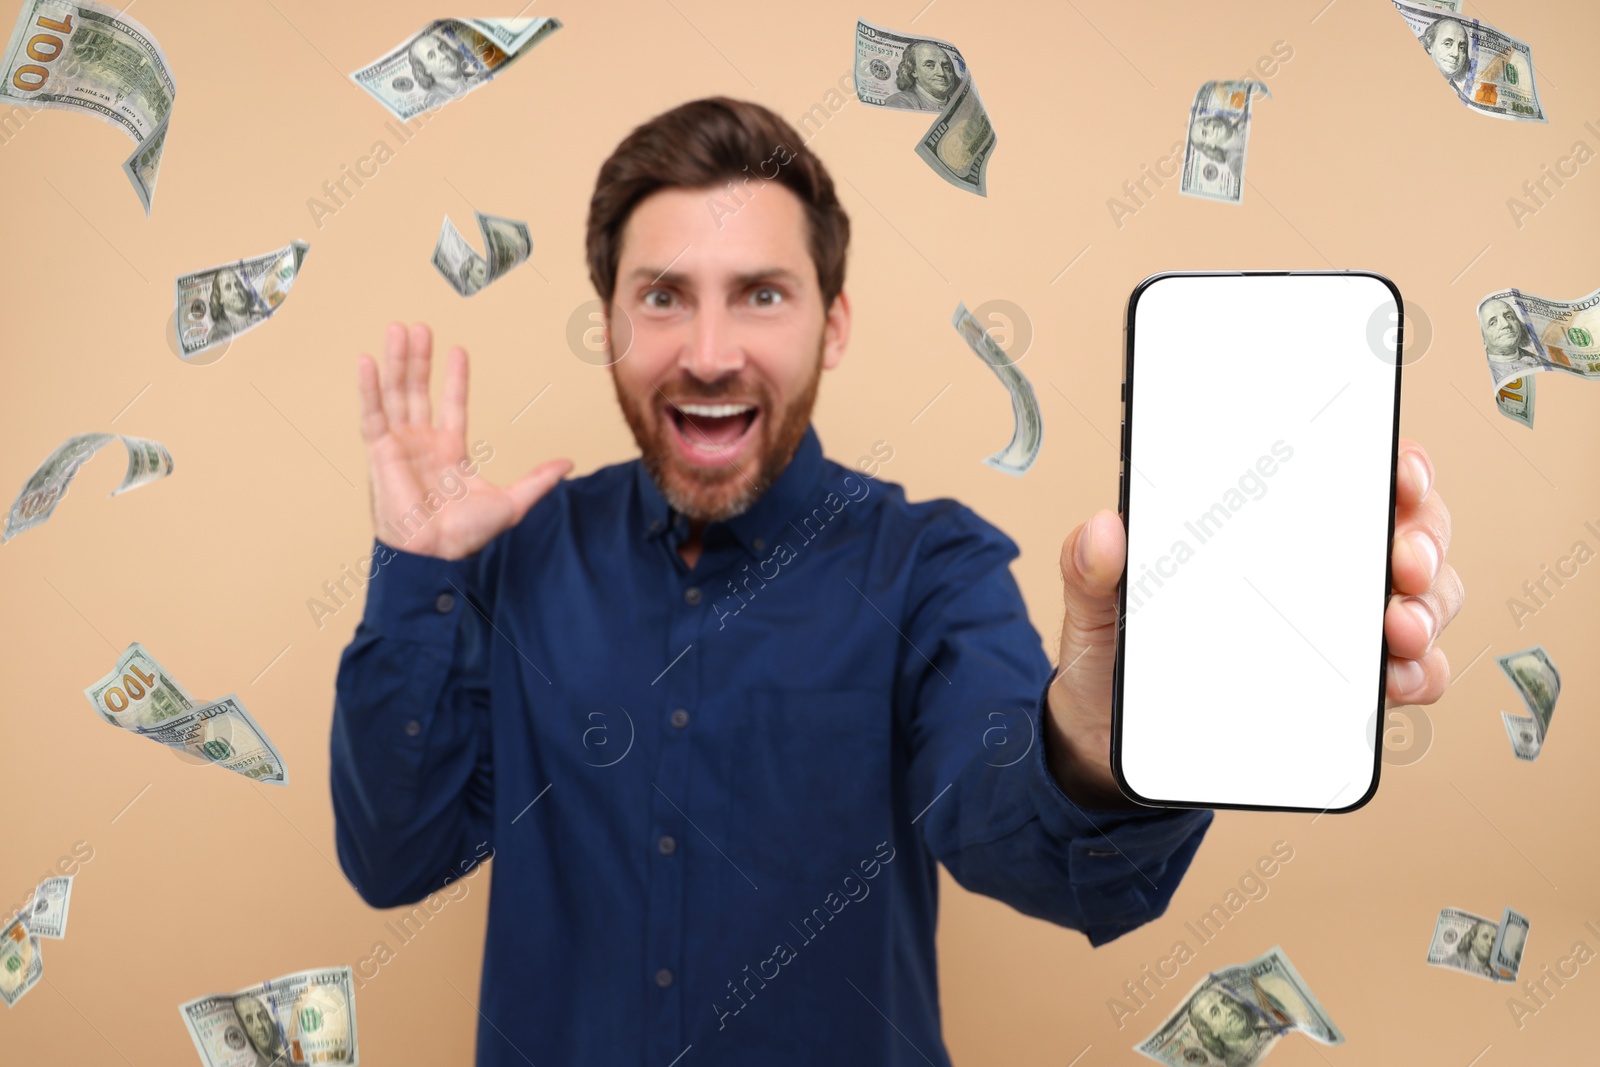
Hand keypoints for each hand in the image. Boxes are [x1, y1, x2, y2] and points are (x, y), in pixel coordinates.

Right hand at [357, 322, 571, 559]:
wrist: (438, 552)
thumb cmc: (467, 535)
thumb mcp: (512, 502)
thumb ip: (538, 480)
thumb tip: (568, 464)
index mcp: (450, 452)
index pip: (452, 405)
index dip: (455, 379)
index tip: (458, 351)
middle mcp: (423, 444)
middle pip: (419, 391)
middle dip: (419, 360)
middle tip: (420, 327)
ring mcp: (400, 445)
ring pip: (397, 394)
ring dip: (397, 362)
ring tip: (399, 329)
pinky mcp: (380, 452)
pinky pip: (372, 415)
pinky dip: (369, 388)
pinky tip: (369, 361)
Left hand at [1043, 438, 1463, 807]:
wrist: (1108, 740)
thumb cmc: (1113, 654)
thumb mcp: (1094, 607)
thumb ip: (1087, 568)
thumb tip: (1102, 528)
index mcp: (1263, 529)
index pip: (1345, 477)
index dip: (1391, 466)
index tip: (1399, 474)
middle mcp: (1316, 570)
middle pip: (1405, 533)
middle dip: (1422, 539)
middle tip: (1402, 563)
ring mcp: (1337, 629)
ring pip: (1422, 600)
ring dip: (1428, 609)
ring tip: (1399, 628)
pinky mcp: (1344, 691)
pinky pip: (1406, 675)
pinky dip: (1417, 675)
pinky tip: (1398, 679)